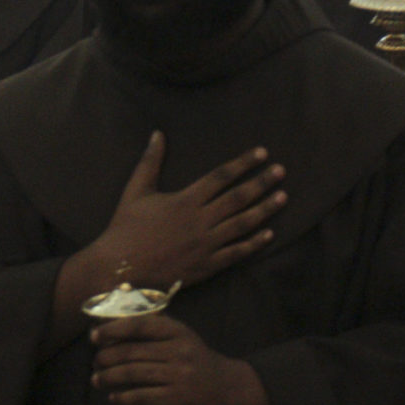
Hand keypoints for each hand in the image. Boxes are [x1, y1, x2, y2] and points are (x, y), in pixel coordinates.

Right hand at [84, 132, 284, 295]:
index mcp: (184, 200)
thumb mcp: (135, 191)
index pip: (221, 176)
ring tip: (283, 196)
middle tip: (281, 171)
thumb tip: (157, 134)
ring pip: (243, 224)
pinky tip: (269, 234)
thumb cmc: (125, 228)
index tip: (262, 153)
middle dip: (262, 182)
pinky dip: (254, 243)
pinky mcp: (207, 266)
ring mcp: (206, 245)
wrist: (120, 270)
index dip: (243, 163)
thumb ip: (149, 162)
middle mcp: (200, 221)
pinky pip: (236, 253)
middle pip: (238, 198)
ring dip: (265, 209)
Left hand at [90, 315, 271, 404]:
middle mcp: (178, 351)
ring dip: (109, 377)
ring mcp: (178, 375)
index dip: (112, 329)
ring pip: (132, 373)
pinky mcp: (177, 398)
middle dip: (106, 357)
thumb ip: (153, 332)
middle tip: (95, 362)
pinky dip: (123, 397)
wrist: (228, 388)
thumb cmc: (195, 359)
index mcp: (176, 331)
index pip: (139, 325)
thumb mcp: (181, 337)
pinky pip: (142, 396)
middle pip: (131, 351)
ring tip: (97, 379)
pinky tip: (114, 397)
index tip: (94, 336)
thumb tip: (110, 333)